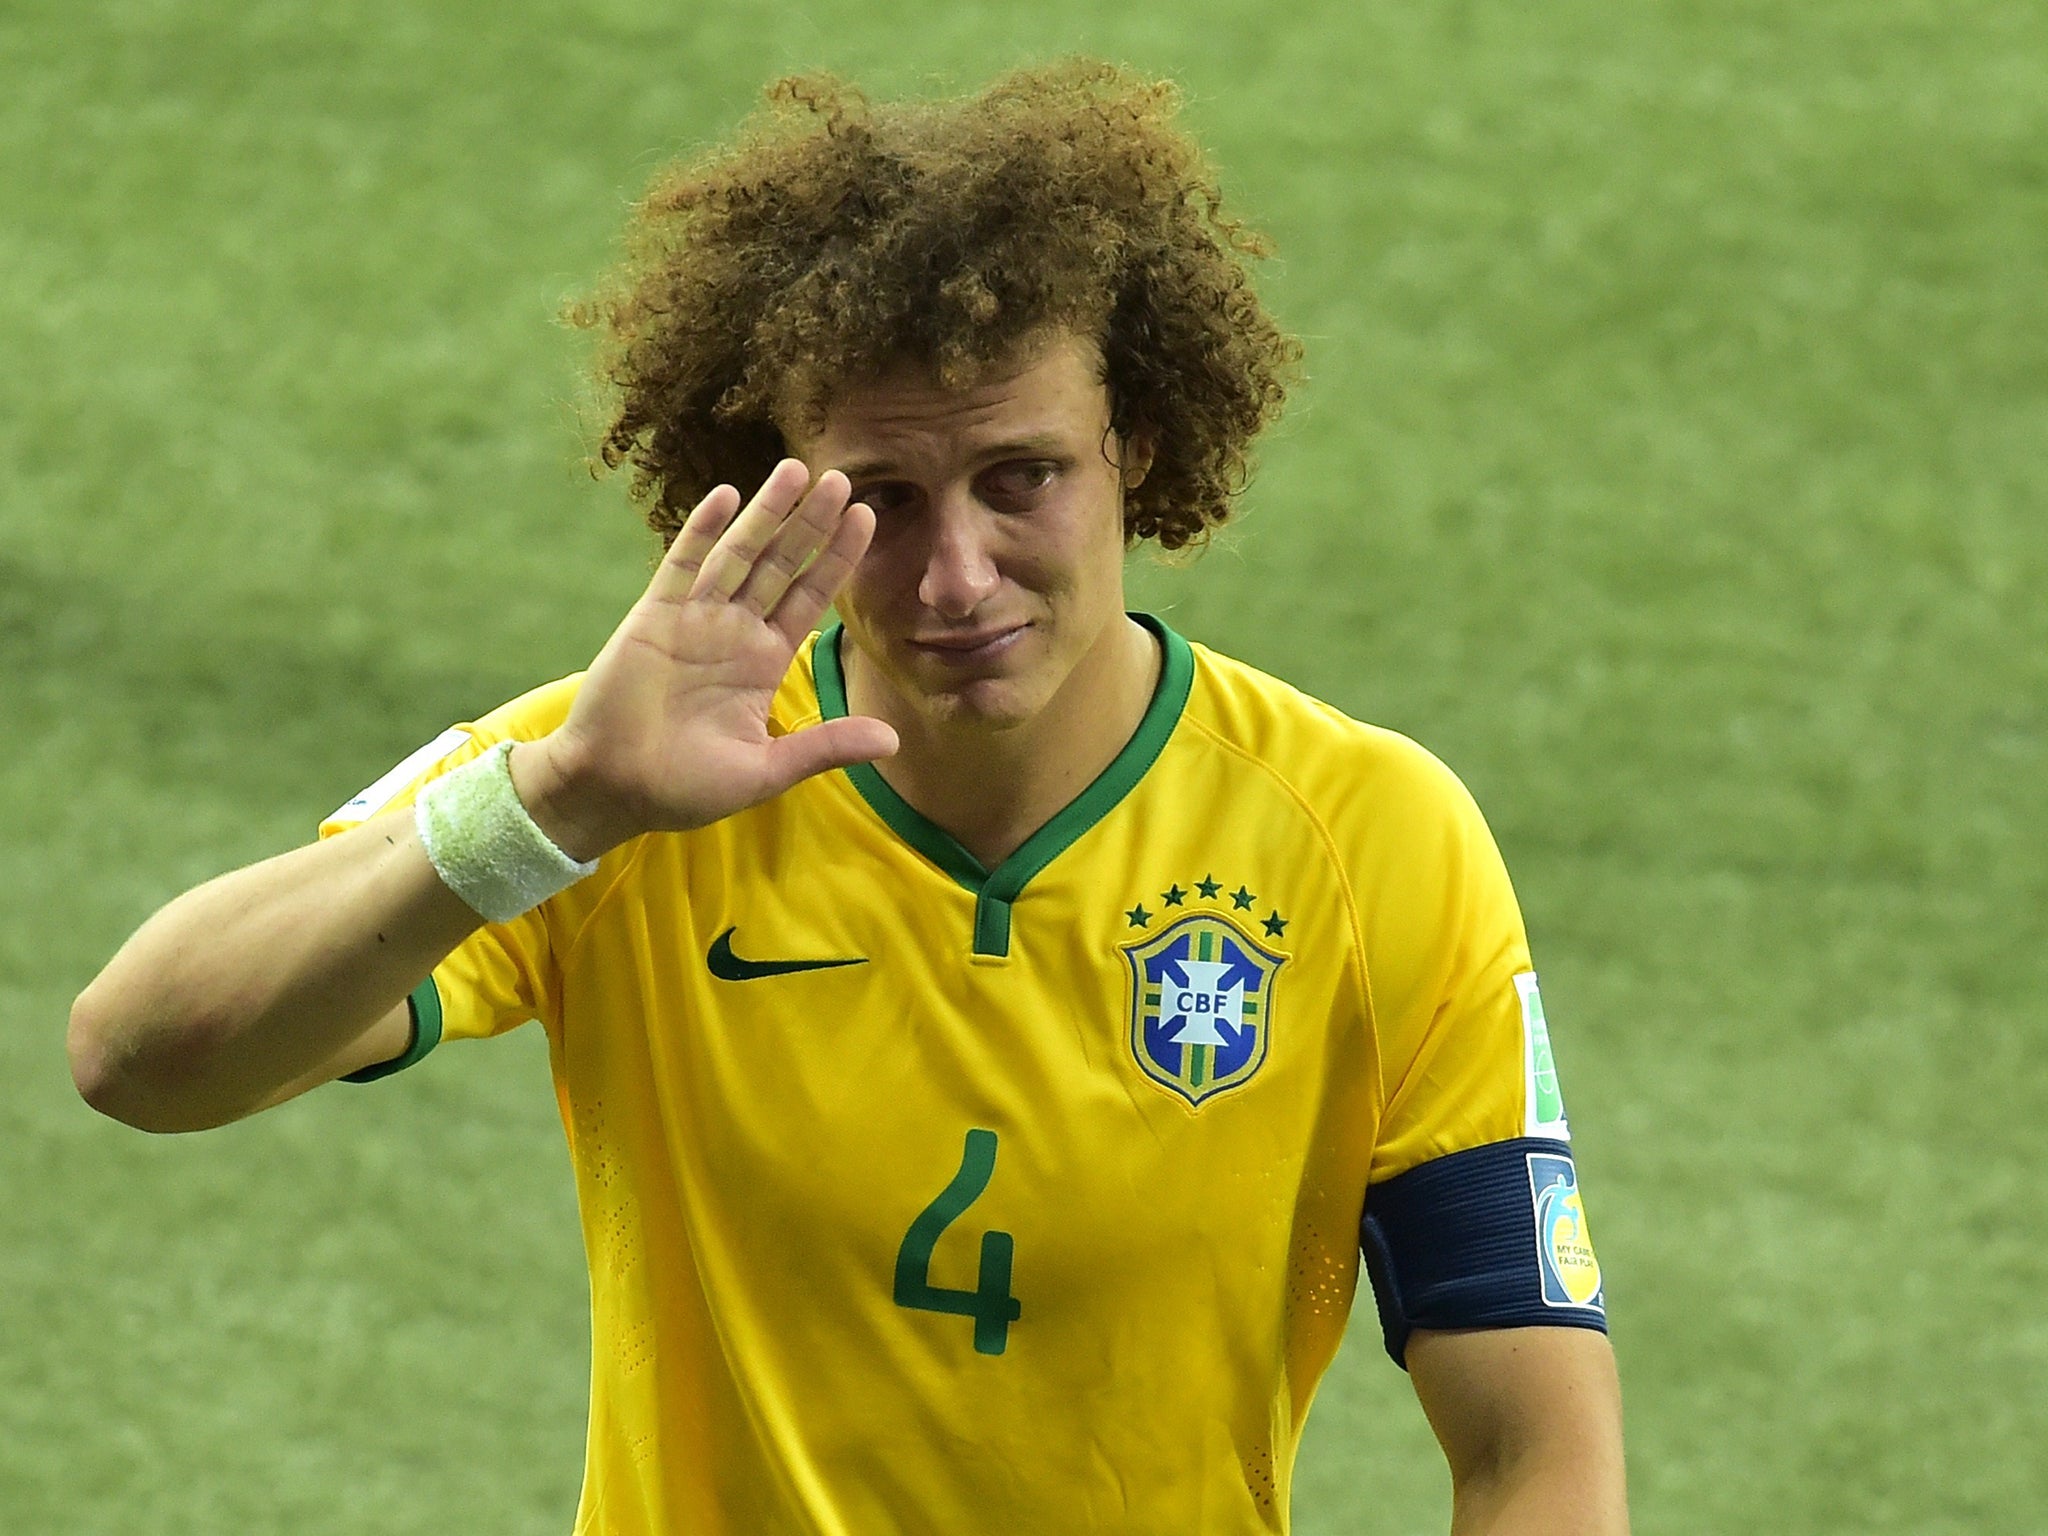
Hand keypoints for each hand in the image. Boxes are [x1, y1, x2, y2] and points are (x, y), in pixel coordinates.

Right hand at [510, 460, 897, 860]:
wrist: (610, 789)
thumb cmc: (684, 788)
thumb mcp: (765, 770)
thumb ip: (825, 747)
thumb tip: (894, 740)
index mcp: (764, 662)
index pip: (810, 598)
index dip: (838, 559)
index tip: (867, 518)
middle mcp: (734, 632)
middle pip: (781, 564)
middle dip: (811, 523)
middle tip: (842, 478)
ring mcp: (694, 619)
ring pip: (738, 553)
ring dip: (766, 513)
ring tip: (796, 470)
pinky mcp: (653, 617)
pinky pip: (682, 565)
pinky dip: (702, 531)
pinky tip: (726, 496)